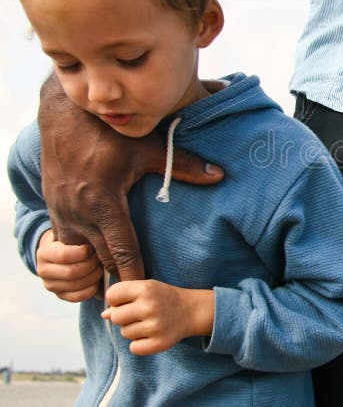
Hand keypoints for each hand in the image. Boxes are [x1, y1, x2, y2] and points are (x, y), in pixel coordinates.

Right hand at [36, 229, 102, 301]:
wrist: (65, 254)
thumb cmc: (73, 241)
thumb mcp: (72, 235)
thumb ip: (80, 237)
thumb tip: (101, 240)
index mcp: (44, 253)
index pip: (64, 255)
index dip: (83, 252)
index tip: (93, 247)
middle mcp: (43, 271)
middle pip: (72, 272)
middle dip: (92, 265)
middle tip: (101, 258)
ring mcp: (50, 285)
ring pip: (76, 285)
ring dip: (94, 277)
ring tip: (101, 267)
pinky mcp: (60, 295)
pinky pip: (77, 297)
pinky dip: (91, 289)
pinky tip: (98, 281)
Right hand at [38, 75, 223, 280]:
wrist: (63, 119)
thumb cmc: (109, 134)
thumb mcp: (148, 148)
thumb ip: (184, 165)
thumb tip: (219, 174)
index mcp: (103, 203)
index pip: (122, 251)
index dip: (135, 275)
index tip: (147, 291)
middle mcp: (79, 215)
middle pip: (102, 259)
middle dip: (119, 276)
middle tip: (138, 294)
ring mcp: (62, 215)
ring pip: (80, 256)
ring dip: (97, 267)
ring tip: (118, 281)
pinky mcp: (54, 211)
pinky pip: (66, 245)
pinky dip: (81, 254)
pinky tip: (96, 259)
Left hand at [102, 280, 214, 355]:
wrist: (192, 310)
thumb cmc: (164, 297)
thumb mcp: (146, 288)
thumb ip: (124, 296)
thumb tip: (105, 315)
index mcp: (146, 289)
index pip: (112, 295)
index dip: (117, 299)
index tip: (128, 300)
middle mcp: (150, 306)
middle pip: (115, 317)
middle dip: (124, 316)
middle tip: (140, 313)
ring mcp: (155, 326)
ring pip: (124, 333)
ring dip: (133, 330)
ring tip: (149, 322)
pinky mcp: (159, 343)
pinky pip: (134, 347)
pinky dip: (140, 344)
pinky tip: (151, 335)